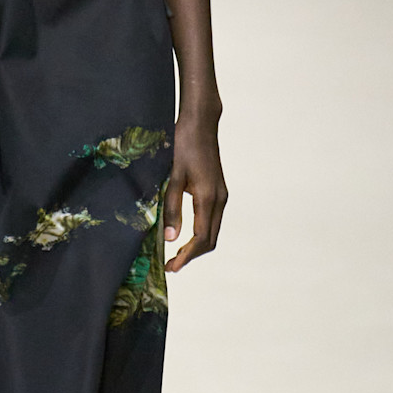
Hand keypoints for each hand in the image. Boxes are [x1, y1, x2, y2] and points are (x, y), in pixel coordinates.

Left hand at [162, 112, 225, 272]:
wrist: (200, 124)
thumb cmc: (184, 145)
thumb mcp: (173, 176)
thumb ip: (172, 208)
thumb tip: (170, 239)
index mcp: (208, 198)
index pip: (201, 239)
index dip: (186, 257)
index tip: (171, 268)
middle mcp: (220, 200)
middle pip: (210, 240)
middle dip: (191, 255)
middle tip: (171, 265)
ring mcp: (222, 195)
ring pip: (213, 231)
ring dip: (196, 245)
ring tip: (176, 254)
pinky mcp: (218, 191)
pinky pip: (212, 220)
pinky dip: (200, 233)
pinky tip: (184, 233)